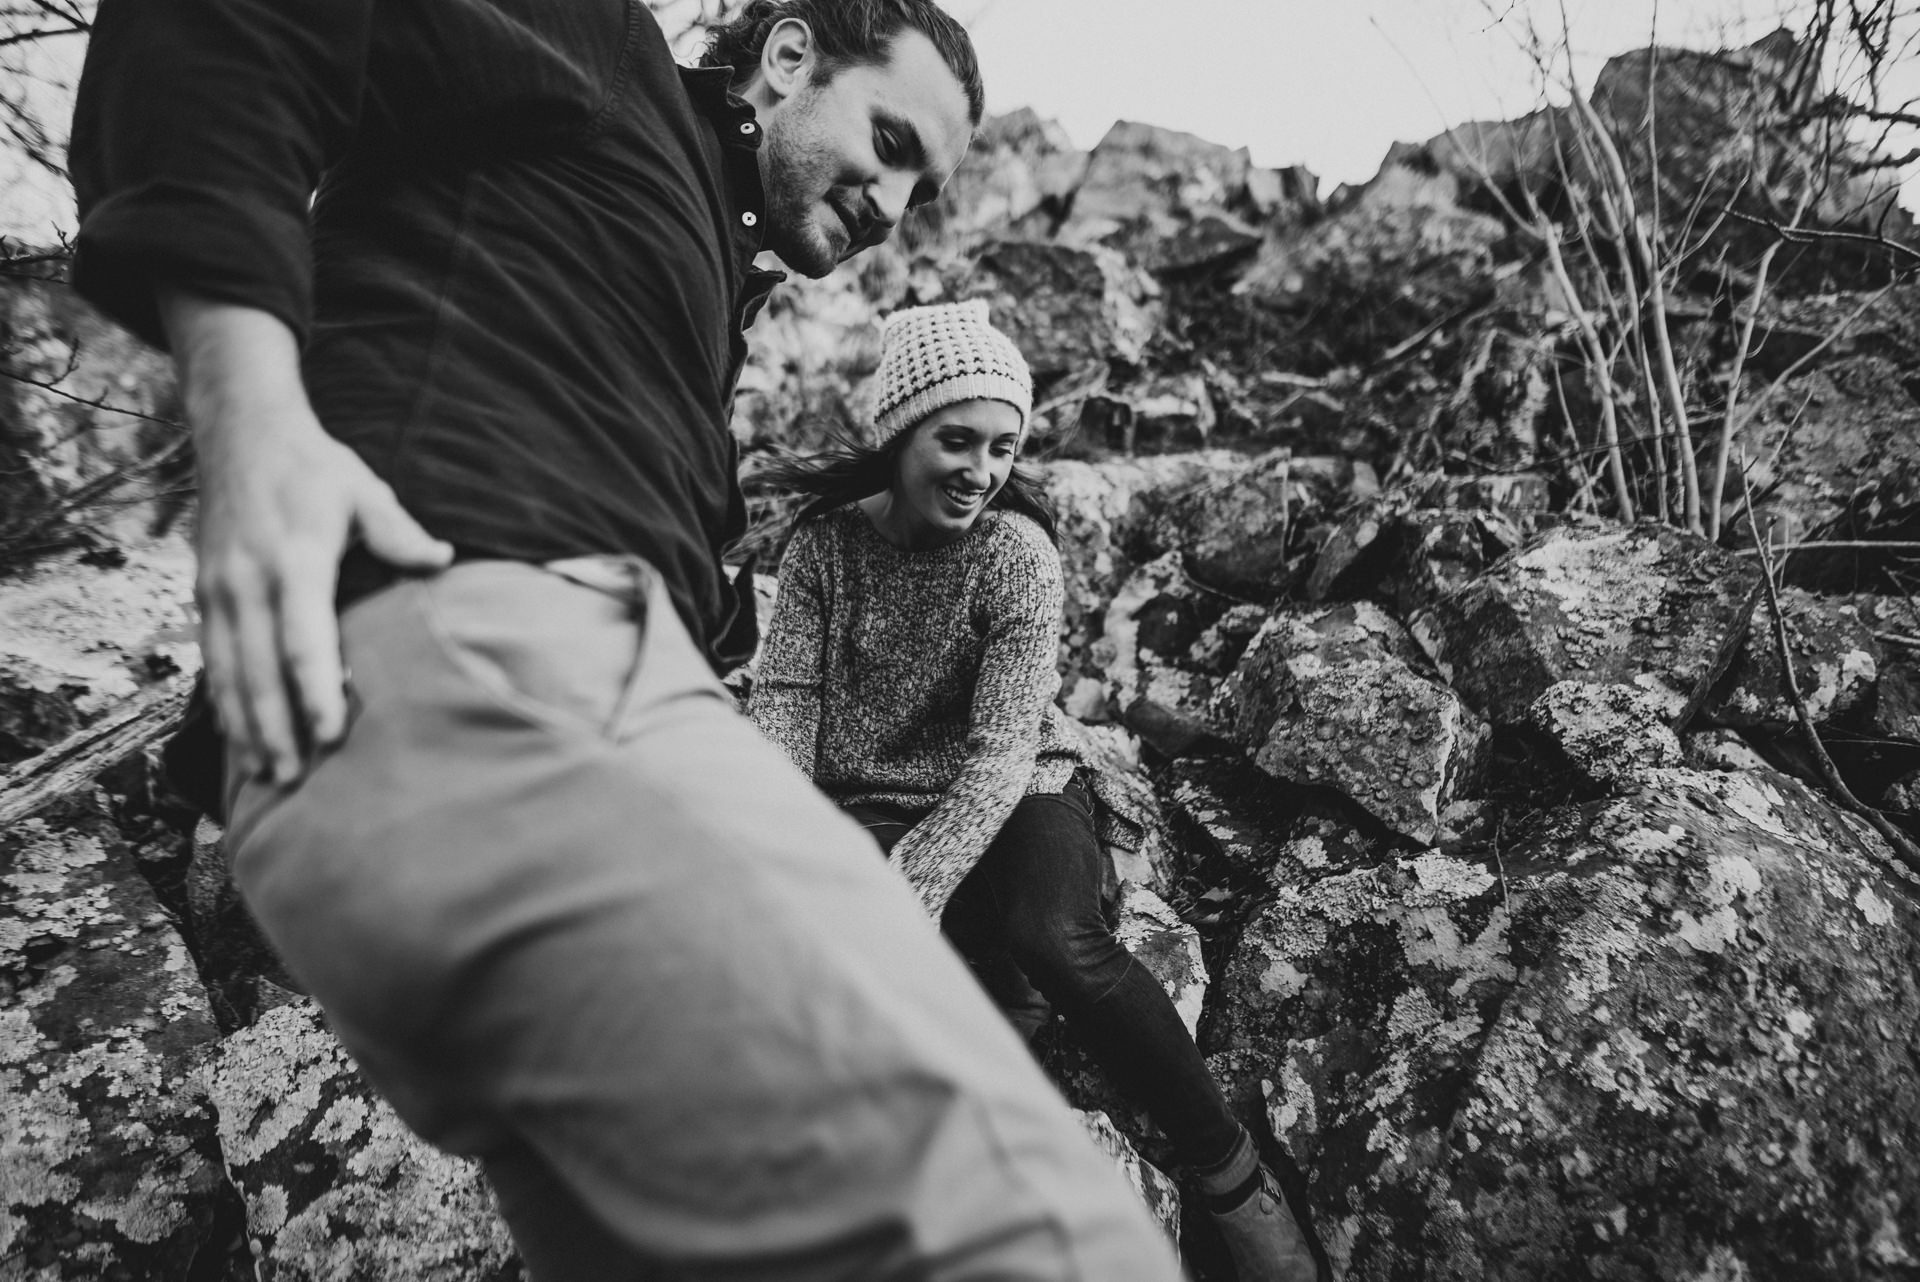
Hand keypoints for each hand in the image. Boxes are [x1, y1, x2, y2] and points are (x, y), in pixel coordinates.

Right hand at [162, 293, 452, 785]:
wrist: (239, 432)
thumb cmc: (312, 467)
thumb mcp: (362, 488)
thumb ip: (397, 531)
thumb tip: (441, 559)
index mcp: (294, 560)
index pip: (302, 638)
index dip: (314, 689)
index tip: (329, 733)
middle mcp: (248, 582)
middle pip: (258, 670)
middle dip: (276, 728)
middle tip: (295, 781)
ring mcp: (219, 592)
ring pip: (229, 673)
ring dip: (246, 727)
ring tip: (267, 775)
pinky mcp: (206, 597)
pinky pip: (214, 662)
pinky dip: (225, 704)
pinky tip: (240, 740)